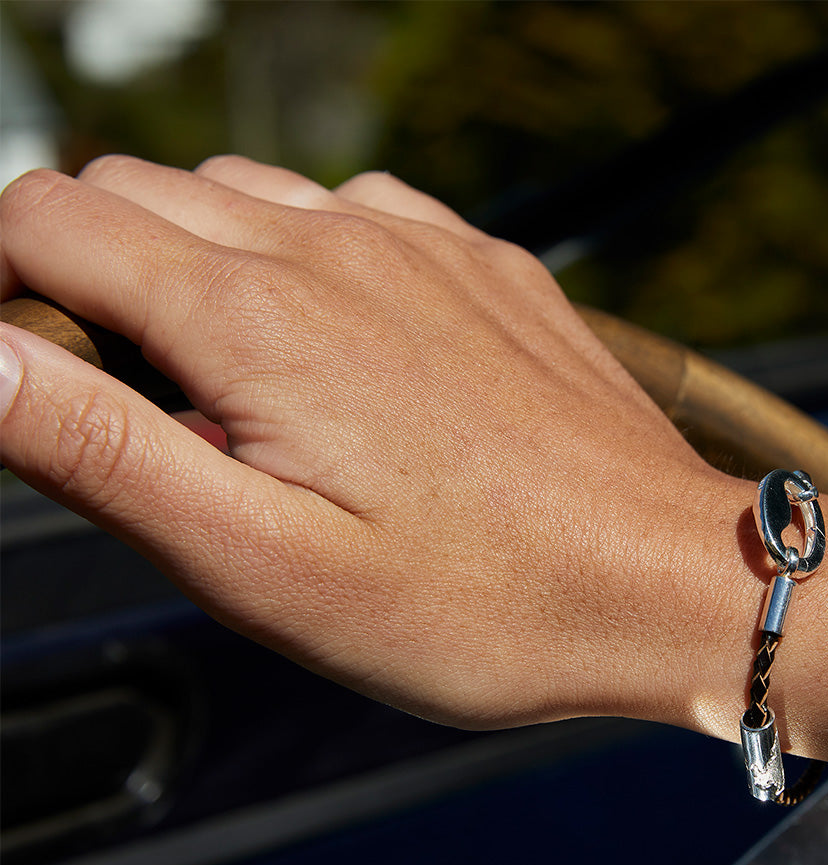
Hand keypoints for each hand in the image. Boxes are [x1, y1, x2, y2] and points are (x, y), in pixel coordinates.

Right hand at [0, 156, 756, 729]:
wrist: (659, 580)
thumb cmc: (481, 602)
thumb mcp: (262, 566)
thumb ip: (101, 449)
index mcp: (255, 318)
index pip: (45, 224)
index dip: (5, 291)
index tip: (41, 381)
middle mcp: (333, 245)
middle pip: (132, 197)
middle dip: (92, 285)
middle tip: (147, 416)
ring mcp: (416, 242)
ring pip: (236, 196)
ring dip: (197, 272)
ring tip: (243, 398)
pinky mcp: (476, 262)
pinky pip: (347, 215)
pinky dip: (303, 263)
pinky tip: (341, 356)